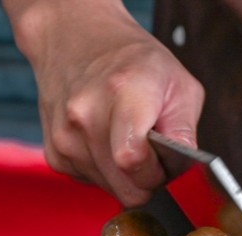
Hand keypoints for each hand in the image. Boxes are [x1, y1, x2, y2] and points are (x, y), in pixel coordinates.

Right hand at [6, 0, 203, 205]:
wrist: (76, 39)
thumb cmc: (132, 61)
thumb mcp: (178, 83)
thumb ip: (185, 130)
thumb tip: (183, 165)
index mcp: (122, 94)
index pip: (134, 161)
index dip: (158, 173)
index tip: (164, 162)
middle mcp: (86, 116)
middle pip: (125, 187)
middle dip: (146, 180)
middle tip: (151, 153)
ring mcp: (65, 137)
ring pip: (110, 190)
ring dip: (125, 176)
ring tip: (126, 139)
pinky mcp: (55, 154)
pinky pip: (92, 183)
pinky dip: (105, 172)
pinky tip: (106, 142)